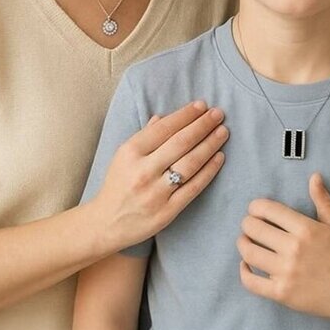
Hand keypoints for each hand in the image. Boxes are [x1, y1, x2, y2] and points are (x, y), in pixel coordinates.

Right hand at [93, 101, 227, 250]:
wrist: (106, 224)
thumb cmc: (118, 184)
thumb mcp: (124, 155)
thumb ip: (146, 135)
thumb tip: (166, 116)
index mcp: (130, 153)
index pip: (164, 128)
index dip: (186, 115)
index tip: (202, 105)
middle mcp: (143, 171)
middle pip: (180, 143)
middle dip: (203, 125)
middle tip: (218, 114)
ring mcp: (156, 193)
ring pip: (190, 163)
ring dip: (210, 144)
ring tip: (223, 131)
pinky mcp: (167, 212)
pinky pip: (193, 187)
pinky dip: (209, 170)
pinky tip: (220, 157)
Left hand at [237, 173, 329, 322]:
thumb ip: (322, 200)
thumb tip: (314, 176)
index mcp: (306, 229)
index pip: (269, 210)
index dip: (256, 207)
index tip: (255, 209)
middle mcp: (293, 249)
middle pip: (255, 229)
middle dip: (247, 223)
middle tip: (249, 224)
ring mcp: (286, 272)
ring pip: (249, 253)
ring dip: (242, 244)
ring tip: (245, 241)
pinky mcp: (281, 293)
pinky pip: (252, 282)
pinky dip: (244, 271)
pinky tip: (245, 264)